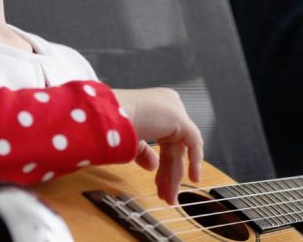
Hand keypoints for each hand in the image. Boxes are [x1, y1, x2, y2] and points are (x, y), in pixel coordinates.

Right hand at [112, 88, 203, 203]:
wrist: (107, 117)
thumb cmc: (111, 125)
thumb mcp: (130, 141)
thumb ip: (144, 152)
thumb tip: (153, 166)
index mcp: (155, 106)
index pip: (165, 140)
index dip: (163, 165)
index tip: (158, 184)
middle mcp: (168, 106)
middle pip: (173, 147)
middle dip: (169, 174)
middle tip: (166, 196)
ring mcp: (175, 110)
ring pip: (180, 149)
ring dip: (175, 175)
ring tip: (170, 197)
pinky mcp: (180, 118)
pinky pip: (193, 142)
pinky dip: (194, 161)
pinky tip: (193, 177)